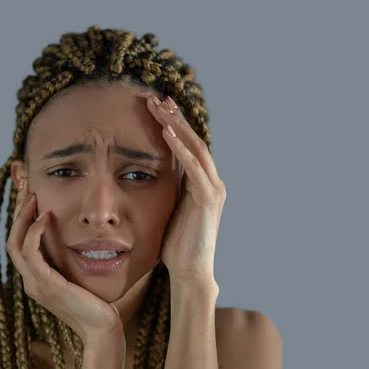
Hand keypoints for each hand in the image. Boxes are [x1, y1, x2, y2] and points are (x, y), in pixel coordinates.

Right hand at [6, 178, 123, 342]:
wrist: (103, 328)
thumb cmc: (96, 302)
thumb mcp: (78, 275)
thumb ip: (69, 259)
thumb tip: (73, 236)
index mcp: (35, 278)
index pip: (19, 242)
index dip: (22, 216)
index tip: (29, 191)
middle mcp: (30, 281)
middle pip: (12, 238)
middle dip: (18, 209)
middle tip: (25, 183)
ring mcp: (35, 284)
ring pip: (16, 244)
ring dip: (23, 217)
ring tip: (33, 196)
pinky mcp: (45, 285)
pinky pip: (30, 254)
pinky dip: (34, 233)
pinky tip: (44, 217)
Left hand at [146, 95, 226, 283]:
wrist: (190, 271)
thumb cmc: (177, 244)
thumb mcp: (172, 209)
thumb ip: (171, 190)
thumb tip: (155, 174)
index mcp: (203, 183)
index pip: (188, 146)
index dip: (174, 125)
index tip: (156, 107)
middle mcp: (212, 182)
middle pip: (193, 141)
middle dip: (174, 118)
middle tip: (156, 97)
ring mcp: (213, 189)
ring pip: (195, 148)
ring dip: (176, 126)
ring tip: (159, 106)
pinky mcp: (208, 199)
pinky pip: (193, 168)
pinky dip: (180, 148)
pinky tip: (166, 132)